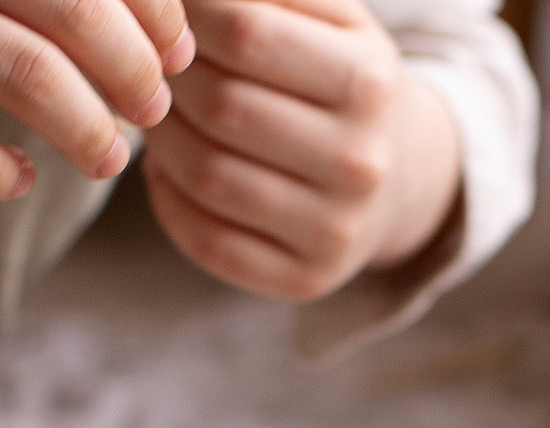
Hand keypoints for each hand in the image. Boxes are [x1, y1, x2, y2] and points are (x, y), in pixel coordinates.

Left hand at [141, 0, 462, 301]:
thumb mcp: (330, 19)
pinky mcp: (306, 279)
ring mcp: (336, 229)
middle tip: (152, 66)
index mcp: (369, 81)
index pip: (245, 33)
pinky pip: (209, 242)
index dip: (186, 16)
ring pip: (208, 177)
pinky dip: (168, 201)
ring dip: (160, 139)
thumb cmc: (339, 82)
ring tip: (156, 112)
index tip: (167, 12)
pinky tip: (166, 169)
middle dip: (167, 79)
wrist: (398, 175)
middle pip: (222, 107)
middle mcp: (361, 161)